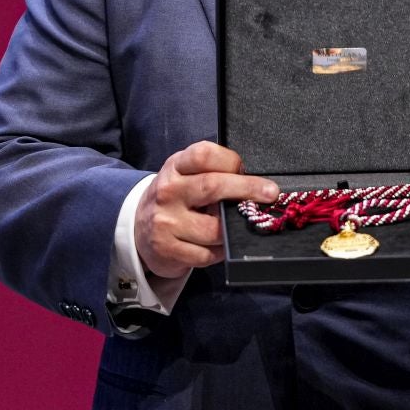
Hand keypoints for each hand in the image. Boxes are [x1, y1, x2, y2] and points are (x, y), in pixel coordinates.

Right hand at [135, 141, 277, 278]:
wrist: (139, 229)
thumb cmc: (175, 198)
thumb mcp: (185, 175)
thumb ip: (213, 173)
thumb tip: (255, 184)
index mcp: (175, 167)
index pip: (204, 155)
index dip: (231, 161)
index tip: (246, 169)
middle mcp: (167, 191)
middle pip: (212, 186)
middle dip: (247, 189)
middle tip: (270, 193)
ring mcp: (165, 222)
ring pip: (214, 228)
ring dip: (232, 229)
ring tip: (235, 226)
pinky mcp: (167, 249)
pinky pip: (207, 254)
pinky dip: (220, 251)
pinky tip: (217, 245)